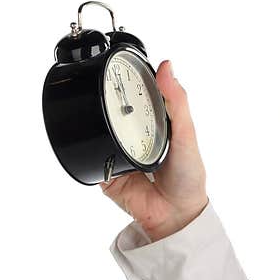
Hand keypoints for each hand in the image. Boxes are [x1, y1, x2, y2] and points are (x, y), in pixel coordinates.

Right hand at [100, 60, 209, 241]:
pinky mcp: (106, 170)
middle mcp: (138, 135)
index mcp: (158, 123)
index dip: (134, 80)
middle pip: (118, 110)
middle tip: (107, 85)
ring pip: (101, 130)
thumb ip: (177, 102)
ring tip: (102, 112)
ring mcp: (120, 151)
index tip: (124, 64)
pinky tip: (99, 142)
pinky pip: (92, 155)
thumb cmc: (188, 175)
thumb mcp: (187, 134)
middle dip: (111, 100)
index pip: (142, 95)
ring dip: (100, 123)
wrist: (174, 215)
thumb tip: (168, 68)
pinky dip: (92, 148)